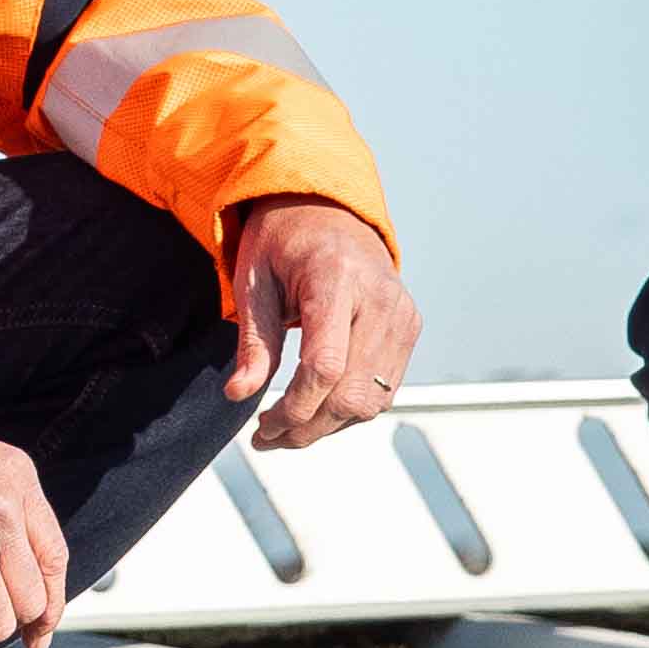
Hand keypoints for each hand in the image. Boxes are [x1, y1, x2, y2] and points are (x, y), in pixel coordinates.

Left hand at [221, 197, 419, 452]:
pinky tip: (315, 407)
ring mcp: (401, 315)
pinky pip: (383, 390)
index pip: (325, 365)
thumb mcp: (253, 282)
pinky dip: (349, 410)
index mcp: (336, 277)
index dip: (294, 409)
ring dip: (327, 427)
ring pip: (371, 401)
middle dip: (306, 429)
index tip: (261, 428)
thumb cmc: (283, 242)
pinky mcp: (409, 328)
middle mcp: (380, 298)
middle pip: (350, 394)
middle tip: (266, 437)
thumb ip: (253, 342)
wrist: (328, 210)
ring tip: (286, 428)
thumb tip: (239, 394)